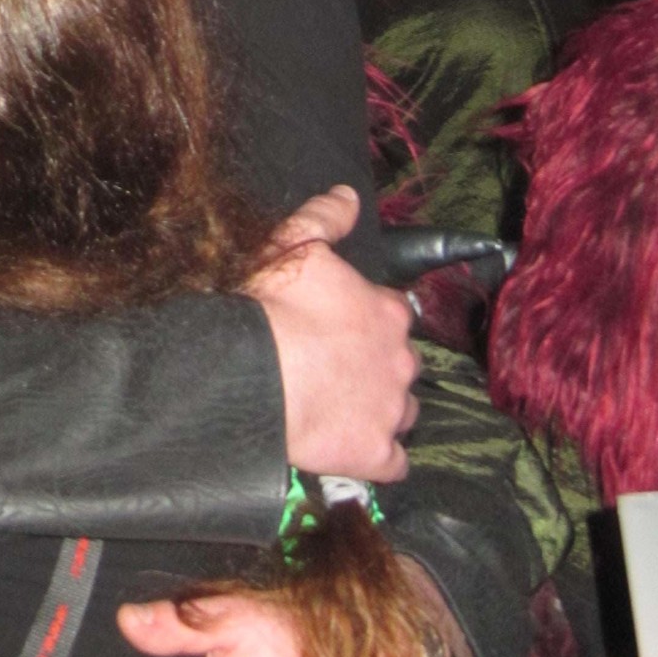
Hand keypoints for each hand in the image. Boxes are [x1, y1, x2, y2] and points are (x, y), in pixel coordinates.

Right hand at [250, 187, 417, 481]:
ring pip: (404, 411)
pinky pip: (395, 462)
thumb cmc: (273, 304)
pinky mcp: (376, 454)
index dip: (370, 316)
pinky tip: (356, 448)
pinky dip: (380, 456)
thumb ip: (326, 216)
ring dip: (383, 408)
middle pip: (403, 363)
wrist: (253, 373)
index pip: (396, 311)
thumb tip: (349, 194)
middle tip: (339, 365)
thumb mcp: (294, 242)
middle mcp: (401, 360)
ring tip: (346, 408)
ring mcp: (391, 410)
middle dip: (380, 364)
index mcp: (388, 311)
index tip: (345, 321)